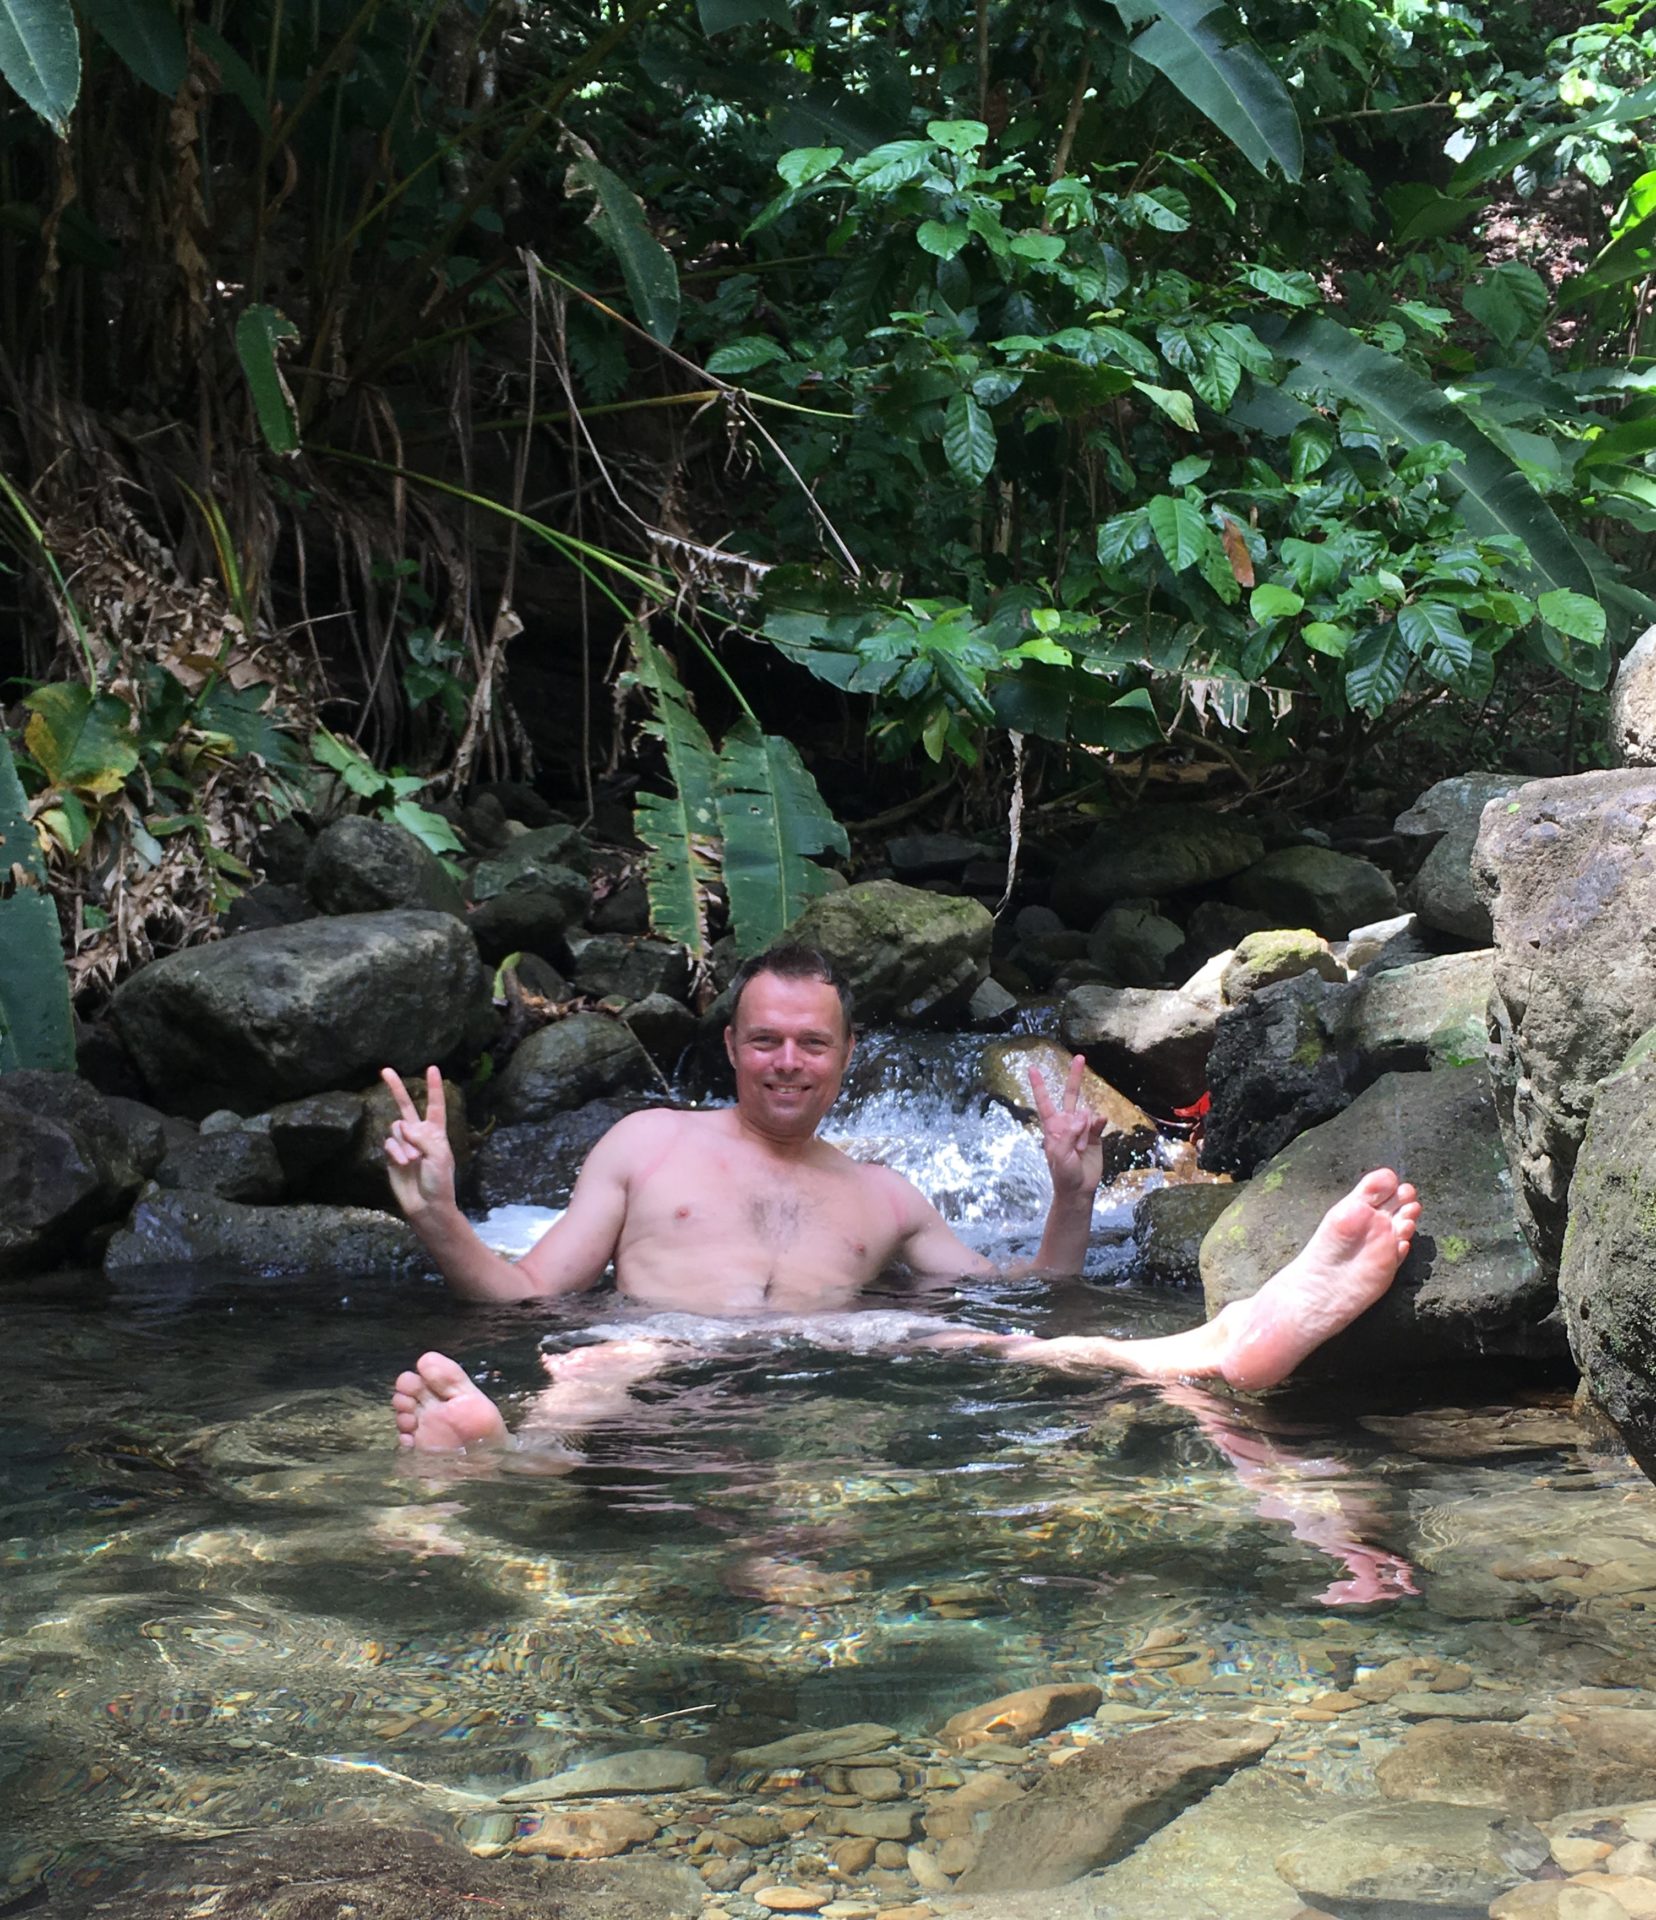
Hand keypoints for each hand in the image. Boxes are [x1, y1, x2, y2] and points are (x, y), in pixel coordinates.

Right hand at [381, 1066, 456, 1217]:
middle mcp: (419, 1134)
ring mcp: (404, 1144)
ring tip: (413, 1160)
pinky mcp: (392, 1156)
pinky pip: (389, 1143)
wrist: (426, 1205)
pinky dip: (396, 1152)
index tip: (432, 1068)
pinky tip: (403, 1163)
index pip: (435, 1105)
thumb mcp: (439, 1155)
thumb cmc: (440, 1181)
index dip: (434, 1088)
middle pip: (406, 1106)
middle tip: (385, 1070)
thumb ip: (422, 1137)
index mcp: (436, 1132)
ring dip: (404, 1143)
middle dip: (396, 1088)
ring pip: (396, 1129)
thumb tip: (402, 1126)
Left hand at [1031, 1054, 1108, 1200]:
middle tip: (1080, 1057)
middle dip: (1075, 1076)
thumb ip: (1068, 1135)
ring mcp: (1082, 1128)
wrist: (1079, 1189)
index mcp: (1052, 1127)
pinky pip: (1098, 1121)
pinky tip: (1099, 1125)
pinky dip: (1098, 1123)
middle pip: (1071, 1094)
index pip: (1045, 1101)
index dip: (1039, 1085)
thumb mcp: (1059, 1156)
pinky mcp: (1095, 1134)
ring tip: (1081, 1149)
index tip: (1032, 1068)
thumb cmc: (1063, 1174)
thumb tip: (1082, 1116)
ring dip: (1085, 1130)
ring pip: (1086, 1113)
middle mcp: (1067, 1123)